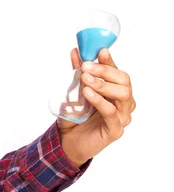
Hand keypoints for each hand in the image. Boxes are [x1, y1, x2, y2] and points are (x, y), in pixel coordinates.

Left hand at [57, 47, 135, 167]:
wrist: (67, 140)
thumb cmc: (75, 115)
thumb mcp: (74, 90)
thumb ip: (76, 72)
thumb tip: (75, 51)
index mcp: (115, 91)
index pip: (117, 72)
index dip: (110, 61)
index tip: (100, 51)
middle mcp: (123, 103)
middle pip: (124, 81)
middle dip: (105, 70)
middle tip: (86, 67)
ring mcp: (122, 117)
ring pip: (123, 95)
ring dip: (103, 84)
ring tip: (85, 78)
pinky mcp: (115, 130)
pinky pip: (111, 113)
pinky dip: (100, 100)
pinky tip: (87, 93)